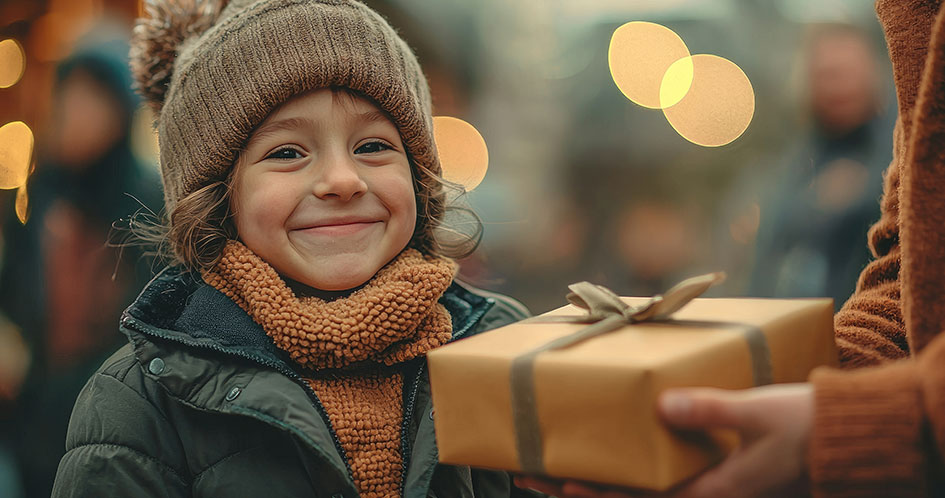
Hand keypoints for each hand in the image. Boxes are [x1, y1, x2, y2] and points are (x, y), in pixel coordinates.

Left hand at [514, 383, 813, 497]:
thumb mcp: (759, 413)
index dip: (597, 496)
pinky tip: (605, 453)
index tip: (557, 484)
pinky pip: (656, 474)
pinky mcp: (709, 470)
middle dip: (575, 489)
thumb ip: (713, 410)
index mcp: (711, 491)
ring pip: (636, 489)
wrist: (845, 436)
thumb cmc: (806, 426)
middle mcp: (702, 494)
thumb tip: (664, 406)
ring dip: (593, 481)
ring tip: (549, 468)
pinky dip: (624, 469)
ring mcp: (704, 485)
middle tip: (529, 474)